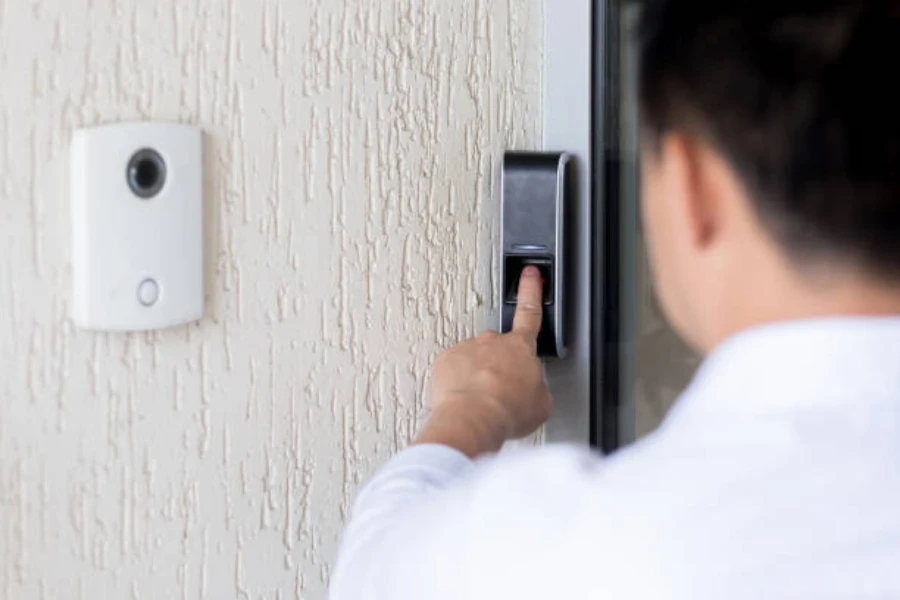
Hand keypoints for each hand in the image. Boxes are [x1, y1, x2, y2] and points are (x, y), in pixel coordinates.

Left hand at [414, 266, 552, 456]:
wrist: (474, 418)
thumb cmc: (507, 411)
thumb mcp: (542, 403)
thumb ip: (538, 387)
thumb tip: (532, 391)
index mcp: (520, 347)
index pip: (530, 312)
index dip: (530, 291)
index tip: (529, 275)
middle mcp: (492, 341)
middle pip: (498, 347)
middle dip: (498, 363)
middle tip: (500, 390)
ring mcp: (466, 349)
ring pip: (473, 358)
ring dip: (477, 374)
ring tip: (482, 401)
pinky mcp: (445, 360)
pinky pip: (453, 368)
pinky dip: (457, 381)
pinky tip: (465, 399)